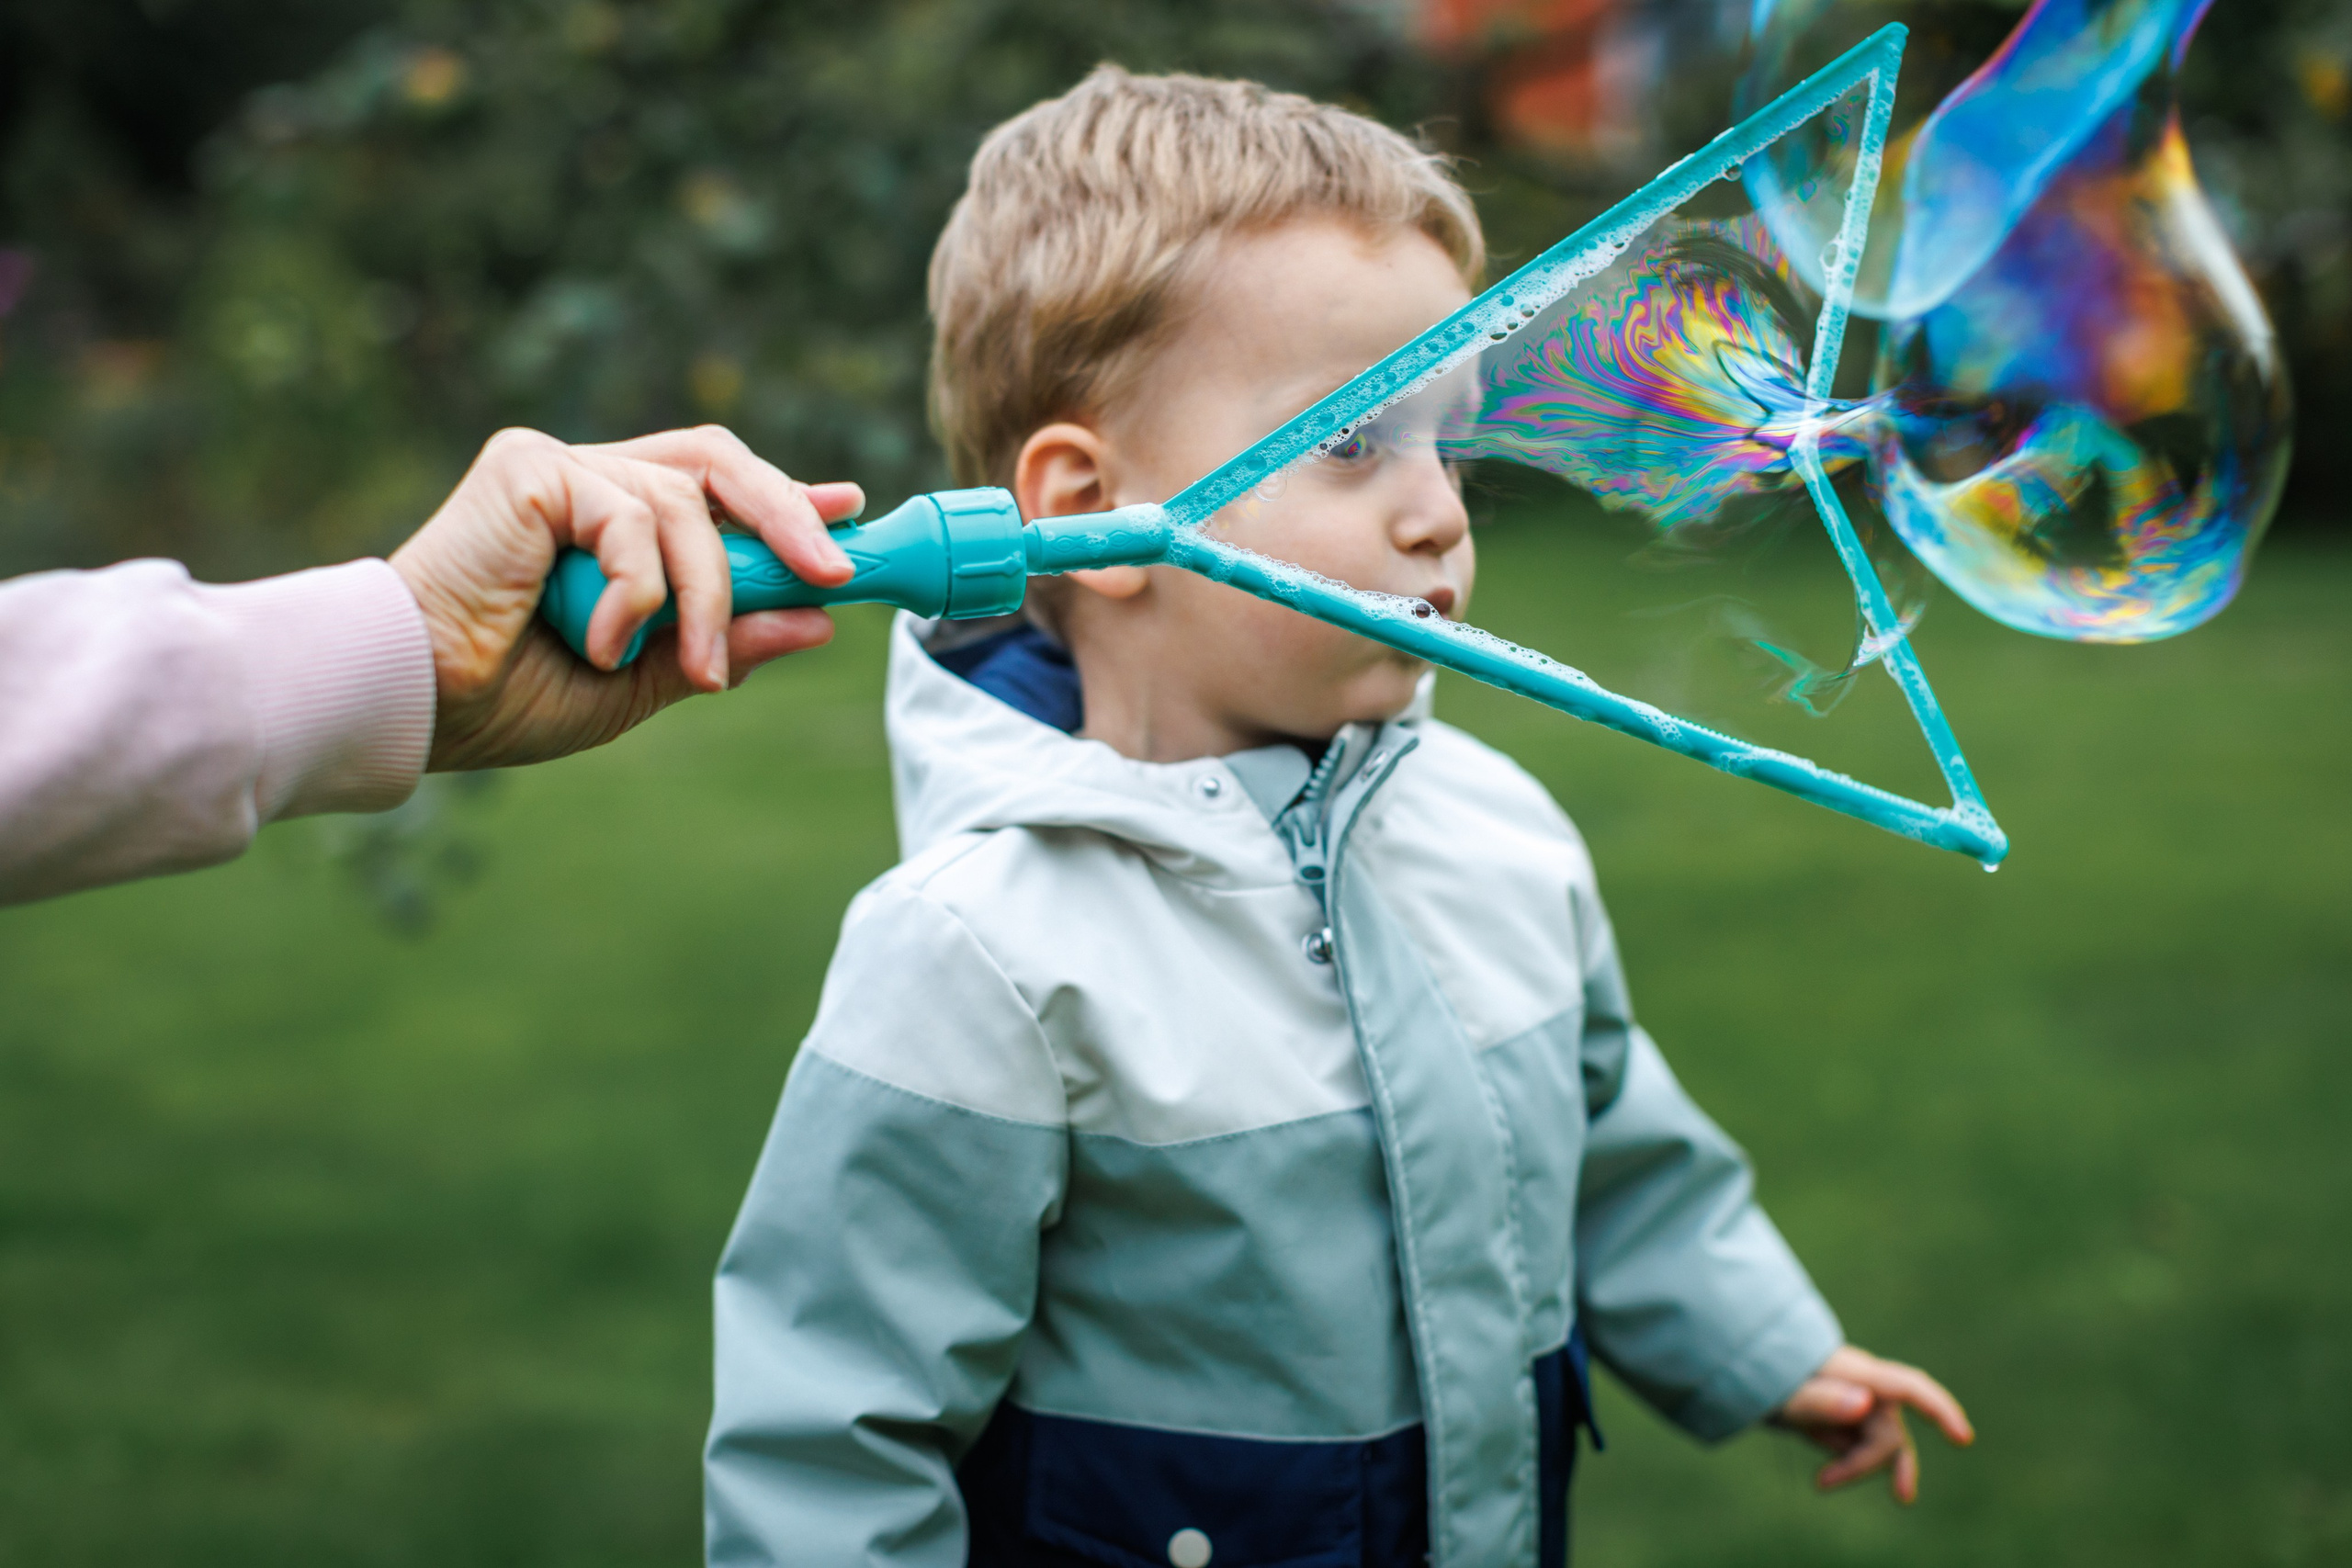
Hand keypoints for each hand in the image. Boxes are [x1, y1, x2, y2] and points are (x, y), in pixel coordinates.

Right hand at [390, 425, 861, 771]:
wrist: (419, 704)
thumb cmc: (508, 696)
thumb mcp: (645, 678)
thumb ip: (725, 644)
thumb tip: (818, 619)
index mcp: (610, 518)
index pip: (715, 485)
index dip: (784, 496)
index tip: (846, 512)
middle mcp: (587, 477)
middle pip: (716, 461)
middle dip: (786, 515)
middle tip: (833, 574)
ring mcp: (558, 465)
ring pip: (685, 507)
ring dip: (707, 598)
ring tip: (693, 669)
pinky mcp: (531, 467)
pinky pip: (632, 519)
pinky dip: (636, 593)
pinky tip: (600, 644)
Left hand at [1772, 1344, 1974, 1503]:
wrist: (1750, 1376)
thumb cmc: (1768, 1379)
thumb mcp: (1787, 1395)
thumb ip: (1822, 1400)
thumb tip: (1865, 1402)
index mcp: (1858, 1374)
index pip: (1909, 1388)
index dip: (1939, 1410)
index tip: (1963, 1439)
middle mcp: (1868, 1387)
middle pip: (1889, 1433)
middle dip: (1864, 1462)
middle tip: (1823, 1484)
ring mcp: (1862, 1403)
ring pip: (1882, 1445)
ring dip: (1857, 1466)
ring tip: (1822, 1483)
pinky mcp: (1853, 1419)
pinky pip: (1865, 1447)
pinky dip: (1850, 1464)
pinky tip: (1825, 1476)